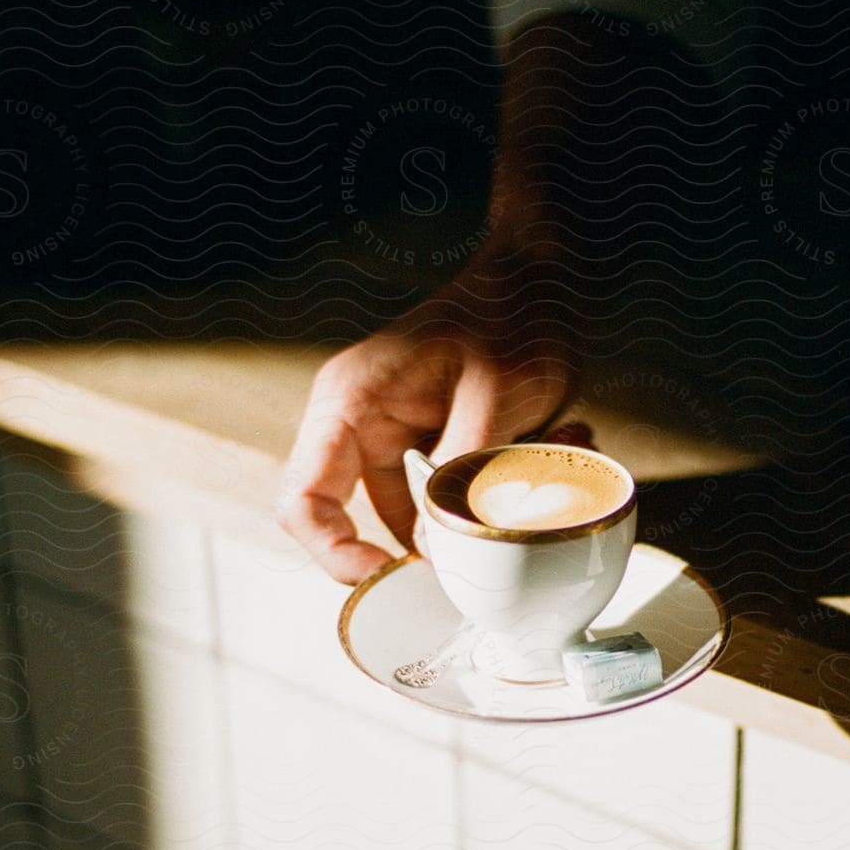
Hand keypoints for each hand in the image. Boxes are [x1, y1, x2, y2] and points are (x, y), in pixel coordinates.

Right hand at [278, 232, 578, 584]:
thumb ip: (462, 474)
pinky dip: (488, 495)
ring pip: (409, 516)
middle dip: (417, 547)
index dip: (333, 554)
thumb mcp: (497, 395)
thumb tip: (436, 550)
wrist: (544, 272)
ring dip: (466, 519)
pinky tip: (547, 455)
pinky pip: (443, 495)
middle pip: (348, 519)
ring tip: (534, 477)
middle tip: (473, 554)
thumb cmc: (515, 311)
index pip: (302, 501)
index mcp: (351, 401)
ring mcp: (392, 434)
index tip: (389, 576)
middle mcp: (359, 422)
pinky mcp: (427, 444)